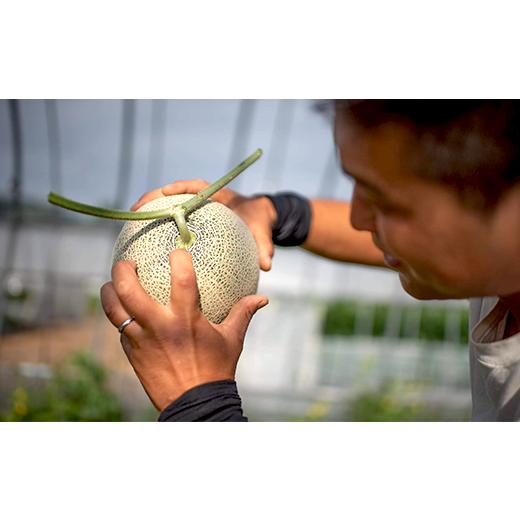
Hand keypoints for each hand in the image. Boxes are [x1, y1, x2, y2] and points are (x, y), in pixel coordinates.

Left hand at [100, 249, 267, 410]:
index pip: (181, 277)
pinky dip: (119, 315)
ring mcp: (141, 340)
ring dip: (109, 290)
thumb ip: (243, 313)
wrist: (194, 405)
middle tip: (126, 262)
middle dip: (122, 269)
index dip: (178, 257)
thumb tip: (262, 298)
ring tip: (114, 284)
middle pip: (128, 288)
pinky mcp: (132, 353)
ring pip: (113, 308)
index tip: (177, 251)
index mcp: (186, 319)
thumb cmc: (216, 369)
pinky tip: (124, 312)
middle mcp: (159, 325)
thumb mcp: (232, 339)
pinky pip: (119, 328)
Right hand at [131, 179, 276, 270]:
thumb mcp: (262, 231)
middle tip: (135, 210)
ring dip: (149, 211)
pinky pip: (171, 218)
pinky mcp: (190, 217)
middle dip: (153, 198)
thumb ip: (264, 246)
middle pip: (173, 193)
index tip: (165, 192)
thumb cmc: (259, 221)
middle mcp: (202, 198)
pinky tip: (143, 243)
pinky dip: (157, 225)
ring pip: (167, 204)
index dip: (180, 187)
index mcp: (218, 195)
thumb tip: (266, 264)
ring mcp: (194, 206)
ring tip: (130, 224)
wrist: (259, 218)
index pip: (197, 186)